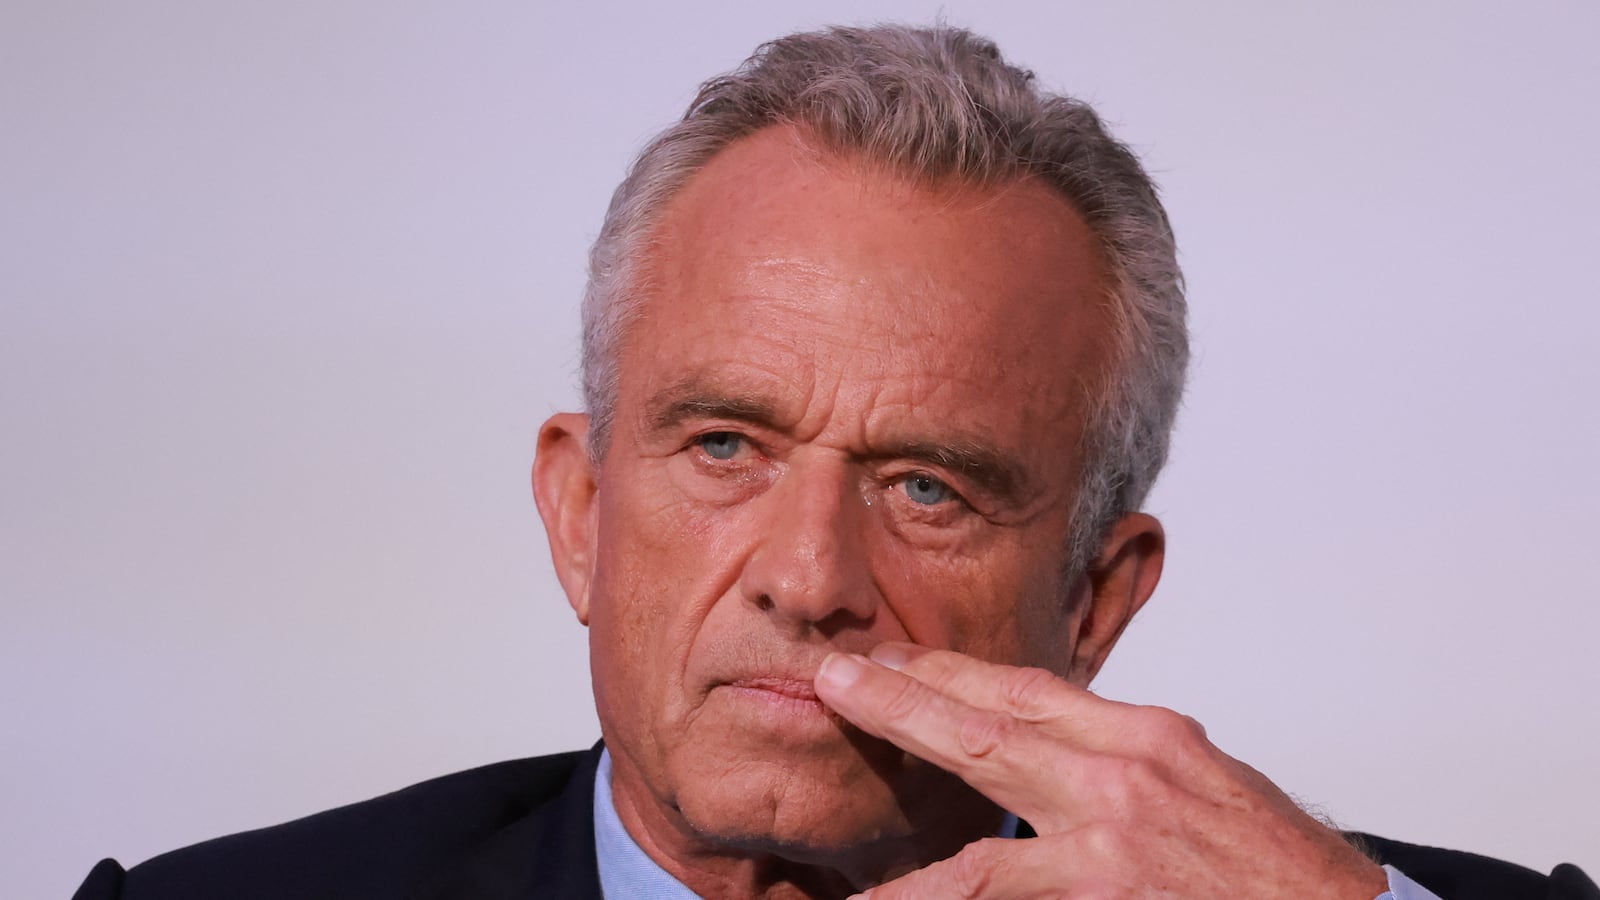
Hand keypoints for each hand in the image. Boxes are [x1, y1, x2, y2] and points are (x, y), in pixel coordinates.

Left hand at [813, 644, 1387, 898]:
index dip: (952, 674)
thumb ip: (1122, 762)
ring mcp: (1113, 841)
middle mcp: (1124, 775)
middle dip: (904, 704)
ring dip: (904, 840)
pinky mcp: (1110, 894)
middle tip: (835, 681)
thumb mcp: (1204, 781)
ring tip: (844, 833)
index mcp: (1147, 737)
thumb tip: (1046, 750)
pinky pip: (1002, 897)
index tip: (896, 661)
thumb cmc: (1281, 867)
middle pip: (988, 729)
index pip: (1027, 691)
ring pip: (980, 830)